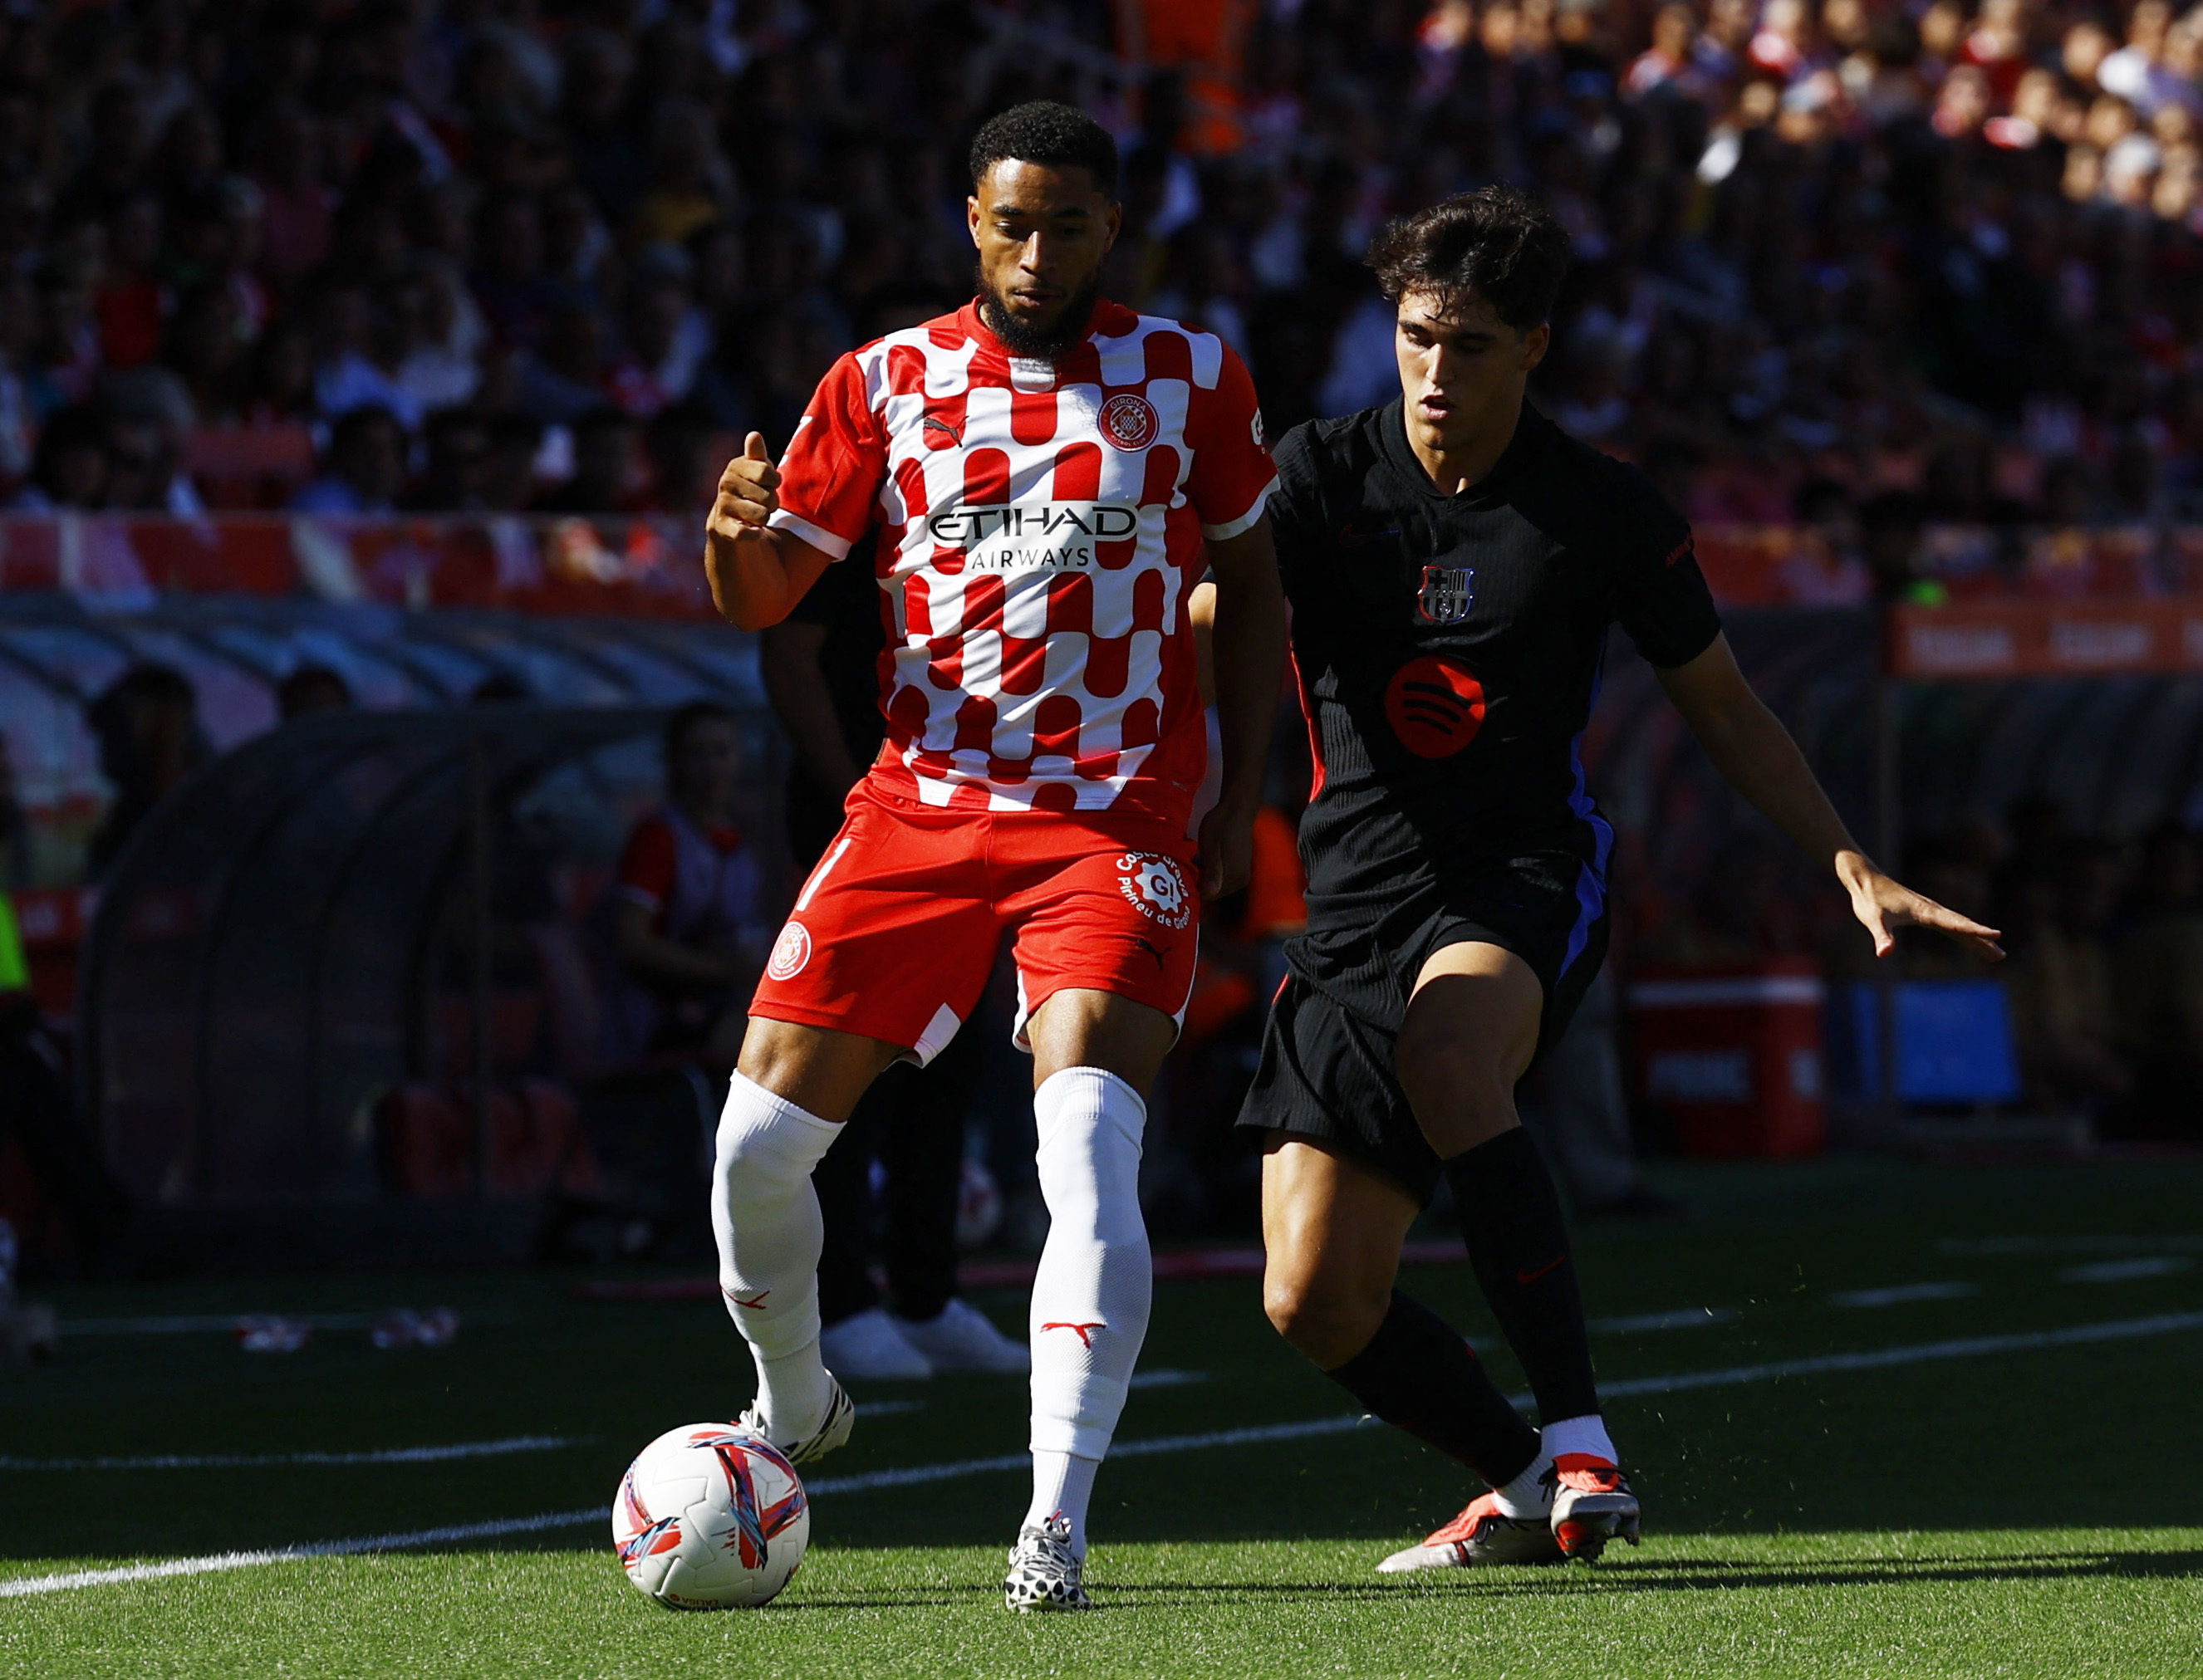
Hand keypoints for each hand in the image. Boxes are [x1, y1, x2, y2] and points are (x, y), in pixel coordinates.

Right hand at [706, 432, 778, 548]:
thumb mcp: (756, 471)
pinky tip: (750, 530)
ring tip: (755, 516)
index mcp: (735, 466)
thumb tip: (754, 435)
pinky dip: (755, 534)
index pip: (766, 472)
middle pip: (768, 496)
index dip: (774, 482)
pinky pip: (747, 533)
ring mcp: (722, 506)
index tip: (770, 484)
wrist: (729, 524)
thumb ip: (757, 455)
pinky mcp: (721, 528)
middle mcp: (725, 483)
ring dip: (764, 519)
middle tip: (761, 503)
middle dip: (771, 503)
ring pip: (762, 515)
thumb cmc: (749, 492)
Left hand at [1195, 797, 1256, 898]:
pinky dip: (1212, 871)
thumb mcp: (1210, 845)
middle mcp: (1241, 880)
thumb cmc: (1221, 824)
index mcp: (1234, 877)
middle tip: (1190, 861)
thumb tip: (1209, 894)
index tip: (1185, 871)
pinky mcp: (1241, 868)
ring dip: (1205, 876)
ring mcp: (1243, 875)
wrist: (1238, 808)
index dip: (1195, 886)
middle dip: (1200, 882)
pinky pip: (1222, 877)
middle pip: (1213, 892)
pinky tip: (1206, 856)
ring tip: (1198, 857)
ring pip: (1217, 885)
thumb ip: (1211, 870)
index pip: (1209, 895)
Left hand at [1837, 851, 2003, 961]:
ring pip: (1960, 926)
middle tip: (2001, 955)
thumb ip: (1881, 937)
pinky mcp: (1925, 912)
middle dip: (1983, 941)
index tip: (1997, 935)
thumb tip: (1884, 954)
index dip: (1976, 931)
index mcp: (1925, 912)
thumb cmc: (1868, 899)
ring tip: (1995, 953)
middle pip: (1964, 926)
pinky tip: (1969, 939)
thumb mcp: (1873, 920)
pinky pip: (1950, 925)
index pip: (1956, 924)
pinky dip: (1964, 933)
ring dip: (1977, 939)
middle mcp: (1932, 910)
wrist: (1864, 878)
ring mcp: (1931, 910)